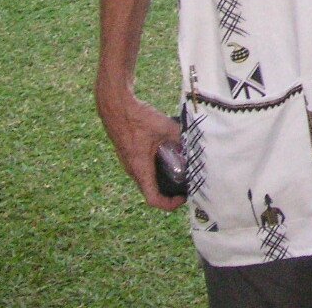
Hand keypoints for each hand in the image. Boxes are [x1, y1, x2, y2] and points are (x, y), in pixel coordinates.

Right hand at [97, 88, 184, 210]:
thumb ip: (181, 137)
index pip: (153, 199)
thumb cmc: (137, 118)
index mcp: (140, 169)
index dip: (169, 204)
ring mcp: (130, 163)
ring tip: (181, 171)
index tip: (183, 197)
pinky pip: (144, 169)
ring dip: (163, 180)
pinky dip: (156, 169)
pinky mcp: (130, 154)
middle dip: (169, 192)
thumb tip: (195, 144)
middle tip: (186, 184)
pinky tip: (169, 155)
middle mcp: (133, 170)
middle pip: (151, 192)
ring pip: (147, 180)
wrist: (116, 106)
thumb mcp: (165, 127)